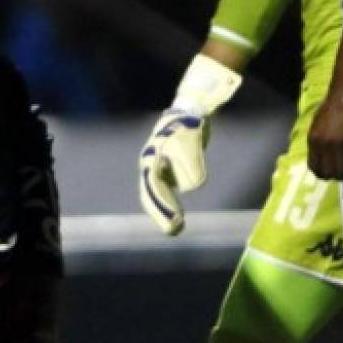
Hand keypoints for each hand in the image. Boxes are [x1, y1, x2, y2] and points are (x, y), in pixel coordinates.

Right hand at [138, 109, 209, 235]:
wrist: (191, 110)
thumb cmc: (188, 125)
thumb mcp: (191, 143)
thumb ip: (191, 165)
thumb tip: (191, 188)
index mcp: (152, 159)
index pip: (154, 188)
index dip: (163, 206)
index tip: (175, 221)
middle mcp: (151, 165)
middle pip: (151, 195)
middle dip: (161, 214)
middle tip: (173, 232)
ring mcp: (158, 167)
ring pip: (157, 194)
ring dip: (165, 211)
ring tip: (176, 228)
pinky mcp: (167, 168)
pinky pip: (165, 190)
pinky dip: (169, 204)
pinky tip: (177, 216)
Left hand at [308, 77, 342, 180]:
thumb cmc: (334, 104)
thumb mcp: (318, 124)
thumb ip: (320, 142)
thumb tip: (324, 159)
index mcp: (314, 140)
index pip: (316, 169)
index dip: (325, 174)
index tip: (333, 171)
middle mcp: (326, 144)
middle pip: (332, 173)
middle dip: (341, 175)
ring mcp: (342, 143)